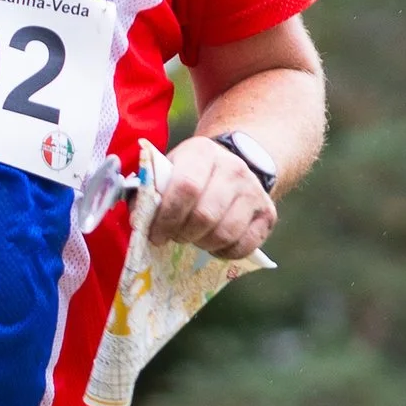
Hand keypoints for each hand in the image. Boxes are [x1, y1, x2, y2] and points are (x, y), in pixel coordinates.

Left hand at [148, 134, 277, 260]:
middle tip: (174, 237)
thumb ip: (150, 191)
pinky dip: (224, 252)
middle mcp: (234, 169)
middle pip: (205, 215)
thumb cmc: (192, 172)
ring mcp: (254, 192)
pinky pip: (244, 246)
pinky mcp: (268, 214)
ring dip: (203, 244)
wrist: (235, 163)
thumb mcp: (170, 169)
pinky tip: (213, 244)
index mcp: (203, 153)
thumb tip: (138, 220)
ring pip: (225, 233)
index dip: (167, 217)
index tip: (155, 234)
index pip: (186, 188)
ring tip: (193, 238)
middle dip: (183, 234)